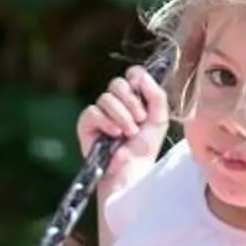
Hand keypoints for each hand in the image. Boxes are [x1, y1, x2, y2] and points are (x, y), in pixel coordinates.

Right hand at [77, 66, 170, 190]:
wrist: (131, 171)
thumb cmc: (145, 148)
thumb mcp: (159, 119)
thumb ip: (156, 94)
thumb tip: (140, 76)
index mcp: (134, 97)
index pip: (132, 74)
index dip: (138, 82)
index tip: (145, 100)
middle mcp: (115, 102)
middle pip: (118, 83)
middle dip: (131, 103)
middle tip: (139, 121)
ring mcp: (100, 112)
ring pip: (106, 98)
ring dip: (121, 117)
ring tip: (128, 133)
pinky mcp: (86, 123)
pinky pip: (93, 111)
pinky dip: (106, 122)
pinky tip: (114, 135)